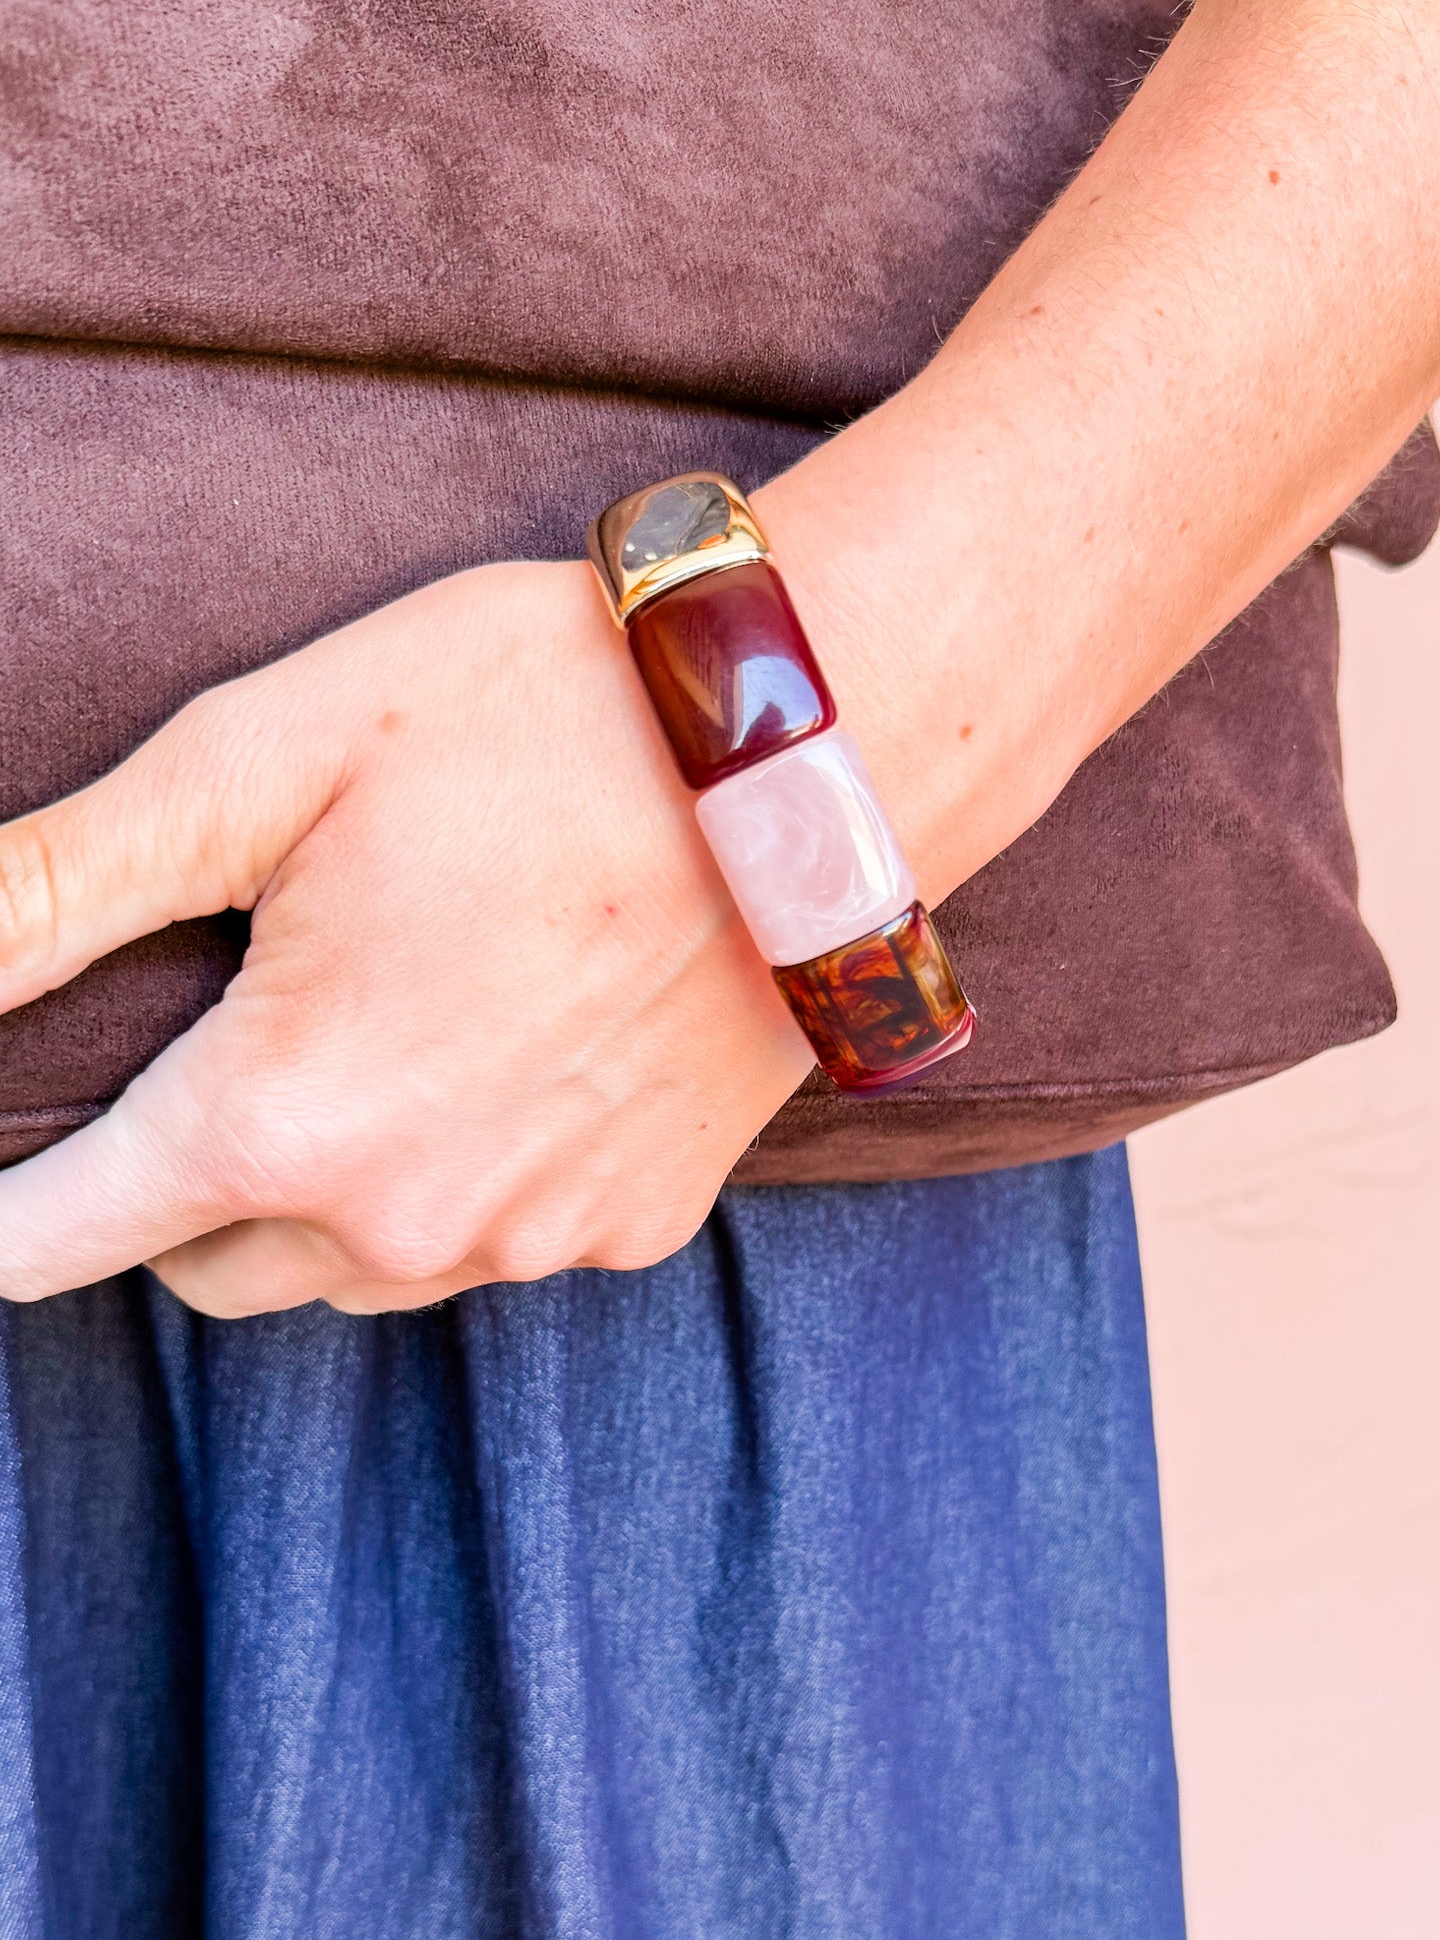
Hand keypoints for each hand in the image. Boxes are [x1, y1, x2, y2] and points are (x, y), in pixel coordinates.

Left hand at [0, 559, 810, 1314]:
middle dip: (172, 1186)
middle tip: (222, 1041)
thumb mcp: (260, 761)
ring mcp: (534, 1235)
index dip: (3, 1208)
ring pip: (351, 1269)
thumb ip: (53, 887)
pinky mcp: (638, 1221)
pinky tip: (503, 1056)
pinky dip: (460, 1181)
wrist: (808, 755)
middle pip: (205, 1266)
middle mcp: (404, 1219)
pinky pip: (491, 1242)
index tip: (0, 1181)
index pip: (61, 1237)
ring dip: (320, 1191)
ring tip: (372, 1038)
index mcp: (281, 1117)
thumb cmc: (533, 722)